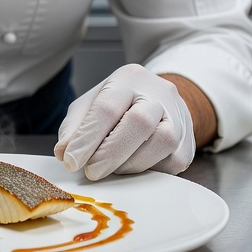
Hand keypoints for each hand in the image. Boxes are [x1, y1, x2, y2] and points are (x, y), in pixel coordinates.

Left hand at [54, 64, 194, 179]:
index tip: (71, 161)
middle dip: (111, 153)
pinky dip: (149, 171)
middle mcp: (158, 94)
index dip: (87, 138)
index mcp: (129, 79)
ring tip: (113, 170)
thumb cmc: (120, 104)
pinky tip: (133, 169)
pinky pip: (172, 162)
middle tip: (91, 172)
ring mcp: (178, 117)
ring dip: (131, 164)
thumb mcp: (92, 103)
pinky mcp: (188, 144)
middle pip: (139, 122)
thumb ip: (75, 126)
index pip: (107, 107)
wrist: (161, 102)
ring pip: (162, 142)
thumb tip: (63, 152)